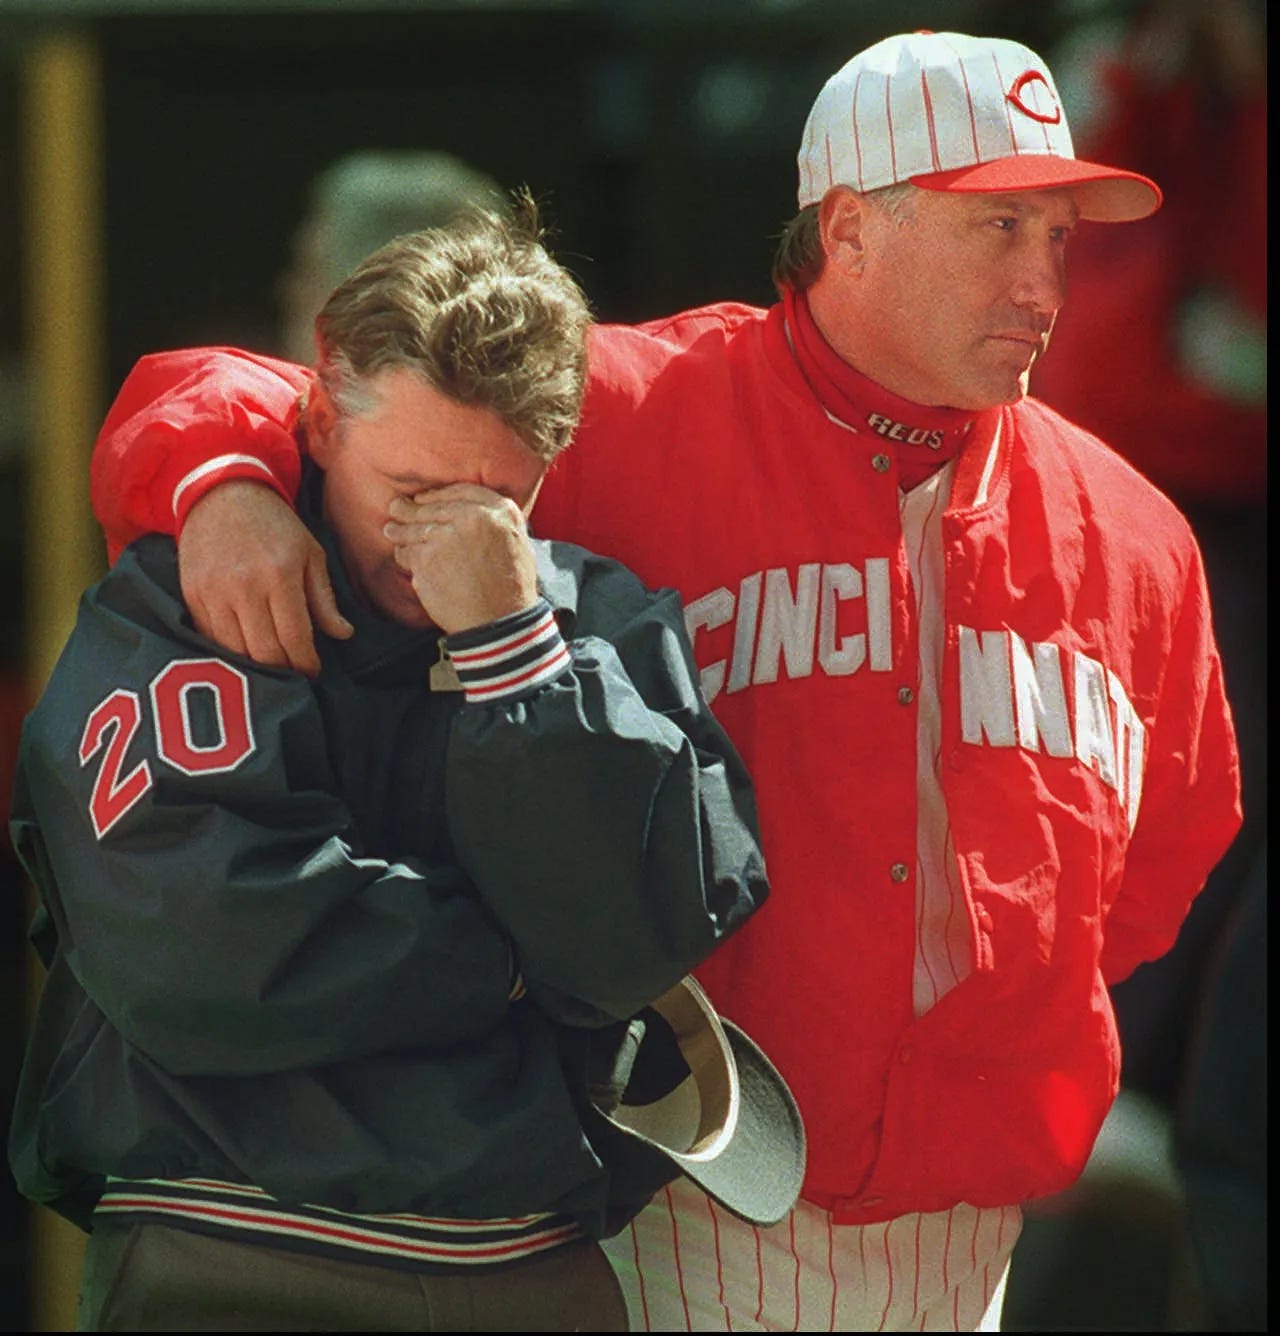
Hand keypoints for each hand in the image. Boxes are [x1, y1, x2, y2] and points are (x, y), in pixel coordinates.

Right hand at [179, 481, 352, 675]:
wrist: (222, 494)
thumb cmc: (275, 526)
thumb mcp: (310, 554)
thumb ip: (325, 598)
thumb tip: (343, 634)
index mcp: (280, 575)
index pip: (295, 637)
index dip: (306, 663)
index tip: (313, 672)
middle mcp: (244, 586)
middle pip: (264, 652)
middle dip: (283, 670)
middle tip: (294, 675)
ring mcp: (213, 592)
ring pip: (235, 651)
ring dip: (256, 666)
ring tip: (272, 667)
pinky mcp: (192, 595)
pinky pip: (210, 638)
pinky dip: (229, 651)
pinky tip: (245, 651)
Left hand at [385, 485, 538, 633]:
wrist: (499, 621)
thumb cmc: (511, 589)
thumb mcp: (519, 544)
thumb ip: (496, 522)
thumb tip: (472, 510)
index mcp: (500, 511)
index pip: (461, 491)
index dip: (438, 494)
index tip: (424, 498)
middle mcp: (474, 517)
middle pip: (433, 507)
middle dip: (412, 509)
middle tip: (397, 508)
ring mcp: (447, 535)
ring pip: (415, 526)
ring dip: (400, 530)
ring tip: (391, 530)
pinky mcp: (426, 557)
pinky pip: (406, 550)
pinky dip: (403, 555)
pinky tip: (403, 557)